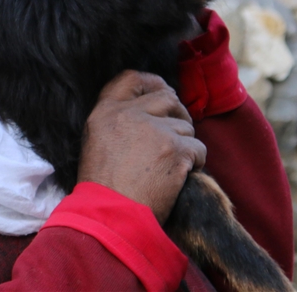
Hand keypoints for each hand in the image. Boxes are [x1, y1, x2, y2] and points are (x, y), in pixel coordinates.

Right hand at [77, 70, 205, 224]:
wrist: (112, 218)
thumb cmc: (103, 189)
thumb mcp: (96, 143)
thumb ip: (117, 121)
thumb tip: (148, 109)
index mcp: (105, 112)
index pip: (132, 78)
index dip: (152, 83)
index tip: (162, 94)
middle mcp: (128, 114)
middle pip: (167, 97)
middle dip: (178, 114)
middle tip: (177, 136)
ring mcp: (154, 130)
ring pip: (186, 126)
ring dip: (185, 145)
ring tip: (170, 167)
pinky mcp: (175, 149)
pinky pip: (199, 148)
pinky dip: (195, 163)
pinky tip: (181, 176)